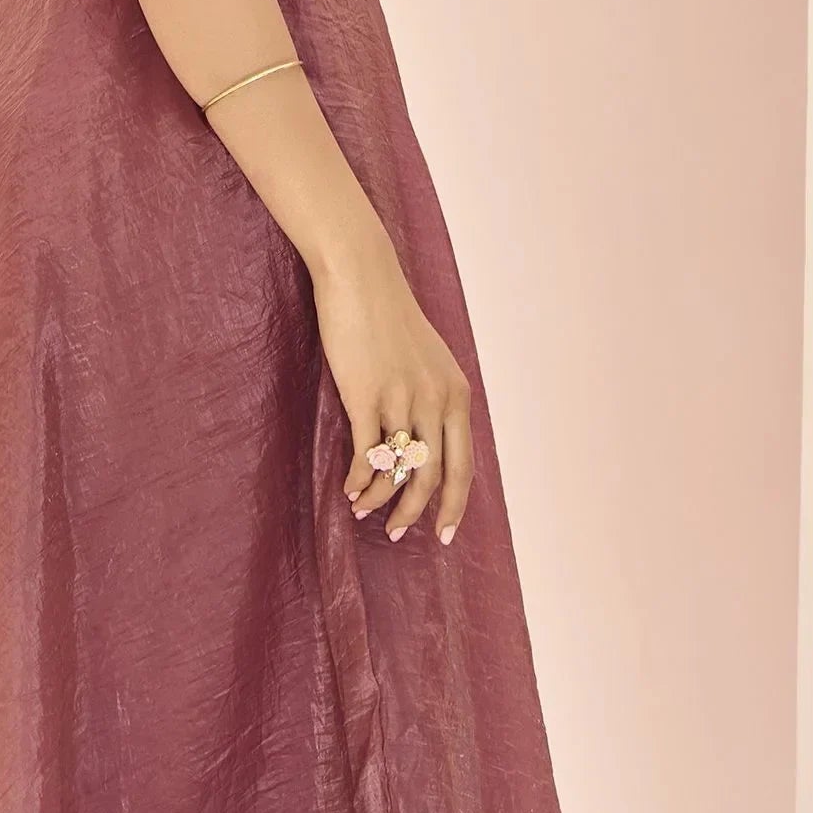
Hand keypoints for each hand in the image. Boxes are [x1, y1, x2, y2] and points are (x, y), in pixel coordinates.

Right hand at [310, 242, 473, 543]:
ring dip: (380, 498)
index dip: (453, 504)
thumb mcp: (428, 360)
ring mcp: (402, 398)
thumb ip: (433, 398)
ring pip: (398, 469)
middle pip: (432, 476)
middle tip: (396, 533)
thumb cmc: (388, 318)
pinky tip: (349, 489)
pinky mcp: (367, 395)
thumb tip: (425, 443)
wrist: (360, 278)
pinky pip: (366, 453)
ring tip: (364, 510)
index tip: (443, 534)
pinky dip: (358, 478)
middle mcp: (436, 400)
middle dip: (416, 513)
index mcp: (456, 394)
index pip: (463, 464)